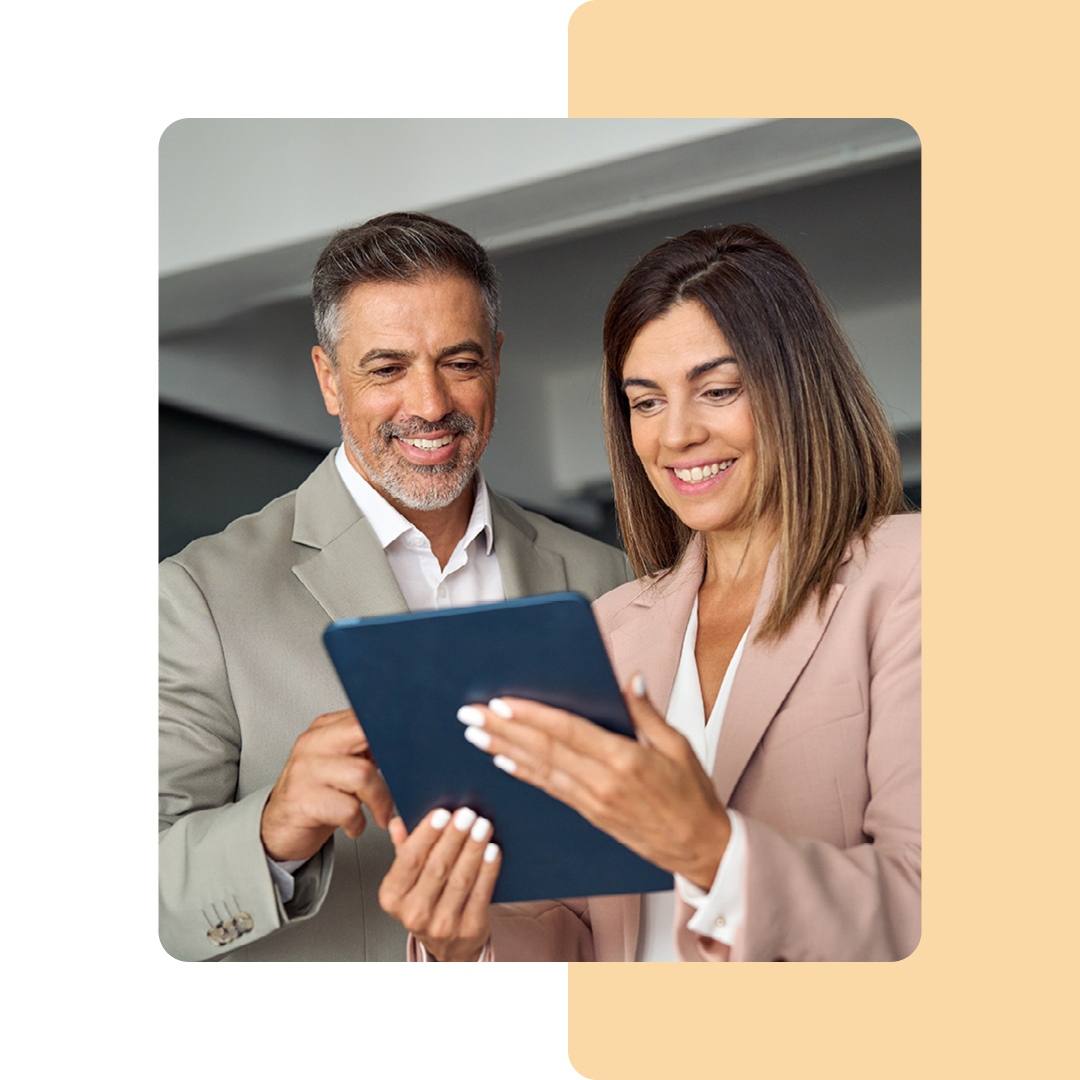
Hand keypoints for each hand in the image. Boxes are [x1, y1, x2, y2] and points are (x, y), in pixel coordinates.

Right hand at [260, 709, 393, 862]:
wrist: (279, 827)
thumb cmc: (317, 795)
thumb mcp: (340, 764)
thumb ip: (366, 749)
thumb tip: (408, 746)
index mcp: (324, 729)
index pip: (364, 715)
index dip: (391, 730)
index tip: (409, 748)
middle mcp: (313, 744)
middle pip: (363, 732)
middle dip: (390, 758)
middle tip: (400, 781)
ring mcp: (306, 771)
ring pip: (361, 775)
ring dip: (380, 801)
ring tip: (380, 814)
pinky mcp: (303, 800)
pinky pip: (347, 808)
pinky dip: (358, 823)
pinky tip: (354, 825)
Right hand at [379, 807, 500, 961]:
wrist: (448, 946)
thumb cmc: (426, 902)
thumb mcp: (408, 879)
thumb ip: (404, 849)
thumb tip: (398, 822)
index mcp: (393, 897)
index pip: (408, 860)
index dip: (426, 835)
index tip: (441, 813)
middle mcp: (414, 913)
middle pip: (436, 868)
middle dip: (454, 837)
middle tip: (467, 814)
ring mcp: (442, 925)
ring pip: (460, 879)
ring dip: (473, 849)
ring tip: (482, 827)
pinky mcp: (468, 929)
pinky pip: (480, 894)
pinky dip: (488, 870)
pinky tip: (492, 851)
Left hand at [458, 676, 730, 888]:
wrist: (700, 849)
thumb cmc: (693, 795)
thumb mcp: (679, 745)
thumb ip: (647, 712)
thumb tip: (630, 679)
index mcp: (625, 759)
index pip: (567, 731)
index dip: (530, 716)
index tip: (502, 702)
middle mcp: (602, 782)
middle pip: (543, 749)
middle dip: (503, 730)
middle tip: (470, 714)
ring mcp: (593, 801)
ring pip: (540, 770)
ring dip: (503, 750)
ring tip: (475, 734)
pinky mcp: (589, 814)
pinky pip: (550, 789)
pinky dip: (524, 774)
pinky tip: (502, 762)